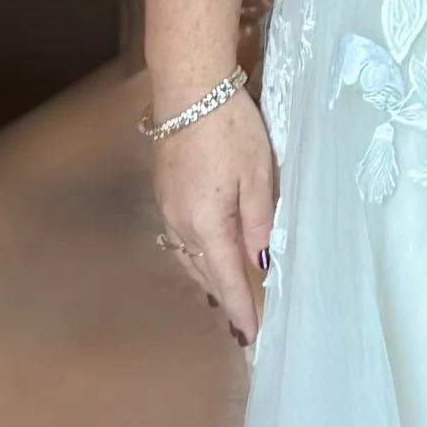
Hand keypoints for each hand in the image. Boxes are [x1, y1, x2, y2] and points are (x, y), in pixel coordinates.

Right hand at [151, 87, 276, 345]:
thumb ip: (259, 221)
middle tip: (242, 327)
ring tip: (226, 300)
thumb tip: (261, 261)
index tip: (251, 338)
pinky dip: (198, 256)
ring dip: (209, 280)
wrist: (188, 88)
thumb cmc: (229, 128)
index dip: (240, 310)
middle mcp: (181, 223)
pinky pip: (182, 238)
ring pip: (190, 257)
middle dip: (225, 301)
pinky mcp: (165, 191)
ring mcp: (168, 208)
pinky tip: (207, 256)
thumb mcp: (258, 175)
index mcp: (207, 225)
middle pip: (205, 273)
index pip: (228, 279)